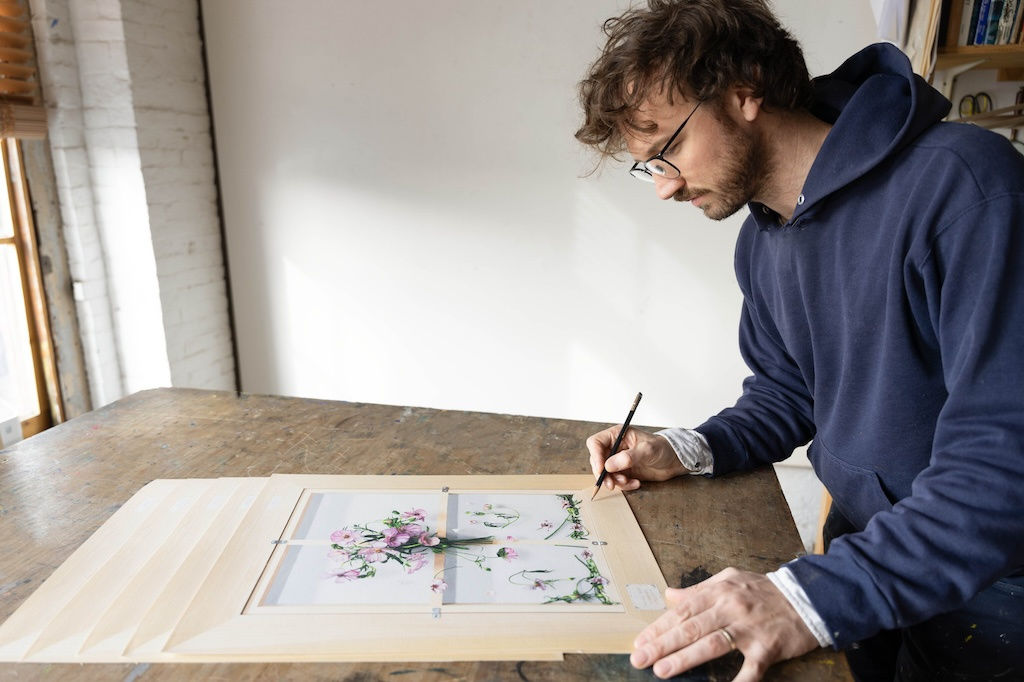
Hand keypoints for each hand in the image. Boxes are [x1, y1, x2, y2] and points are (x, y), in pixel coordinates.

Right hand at [586, 426, 685, 491]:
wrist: (674, 461)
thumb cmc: (663, 448)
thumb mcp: (647, 450)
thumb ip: (628, 457)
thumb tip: (609, 465)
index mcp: (617, 435)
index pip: (596, 443)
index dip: (596, 456)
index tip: (602, 470)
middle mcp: (615, 447)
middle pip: (597, 460)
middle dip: (603, 474)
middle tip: (612, 484)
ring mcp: (618, 460)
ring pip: (605, 473)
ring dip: (614, 481)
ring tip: (628, 482)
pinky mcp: (623, 471)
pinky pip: (616, 481)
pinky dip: (624, 485)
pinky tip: (636, 483)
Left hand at [630, 567, 819, 680]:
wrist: (807, 597)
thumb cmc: (764, 590)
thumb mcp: (729, 580)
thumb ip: (699, 589)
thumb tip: (670, 595)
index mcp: (719, 592)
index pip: (682, 611)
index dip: (659, 627)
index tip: (640, 642)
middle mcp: (731, 608)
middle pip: (691, 628)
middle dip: (662, 644)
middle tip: (640, 658)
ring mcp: (749, 629)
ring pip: (712, 645)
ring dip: (685, 659)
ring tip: (662, 670)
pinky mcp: (768, 648)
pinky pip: (750, 669)